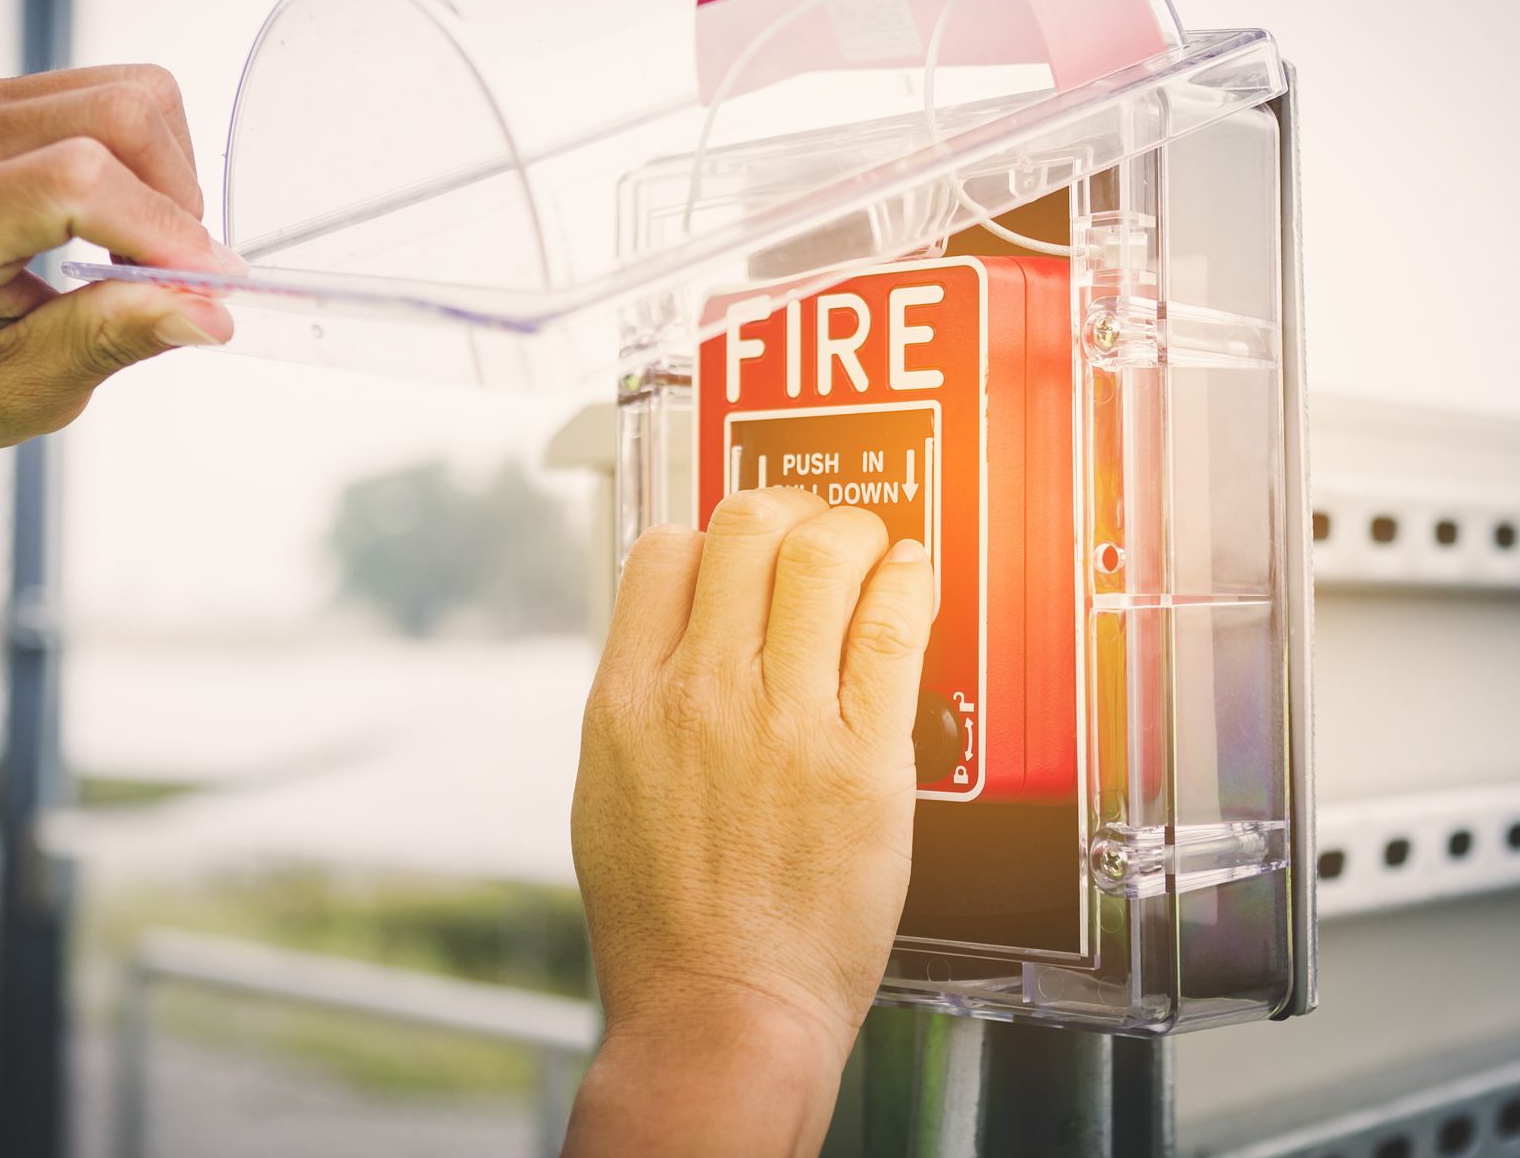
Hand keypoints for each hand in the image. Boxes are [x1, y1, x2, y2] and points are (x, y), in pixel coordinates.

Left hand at [0, 65, 239, 454]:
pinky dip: (147, 161)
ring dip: (166, 178)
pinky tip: (120, 218)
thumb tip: (207, 311)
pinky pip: (116, 95)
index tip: (205, 289)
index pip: (77, 180)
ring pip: (132, 96)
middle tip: (169, 275)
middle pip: (118, 115)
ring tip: (138, 250)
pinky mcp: (1, 99)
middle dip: (177, 201)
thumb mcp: (21, 388)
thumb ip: (112, 338)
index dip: (163, 231)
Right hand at [566, 488, 933, 1156]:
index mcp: (626, 699)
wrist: (724, 1008)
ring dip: (855, 531)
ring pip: (823, 552)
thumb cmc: (666, 926)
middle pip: (746, 526)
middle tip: (815, 531)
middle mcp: (699, 691)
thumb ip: (640, 705)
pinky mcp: (864, 754)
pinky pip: (892, 624)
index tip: (741, 549)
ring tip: (871, 549)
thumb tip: (674, 639)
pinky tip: (911, 578)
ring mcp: (783, 717)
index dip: (709, 535)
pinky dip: (909, 579)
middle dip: (788, 510)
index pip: (665, 550)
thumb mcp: (608, 793)